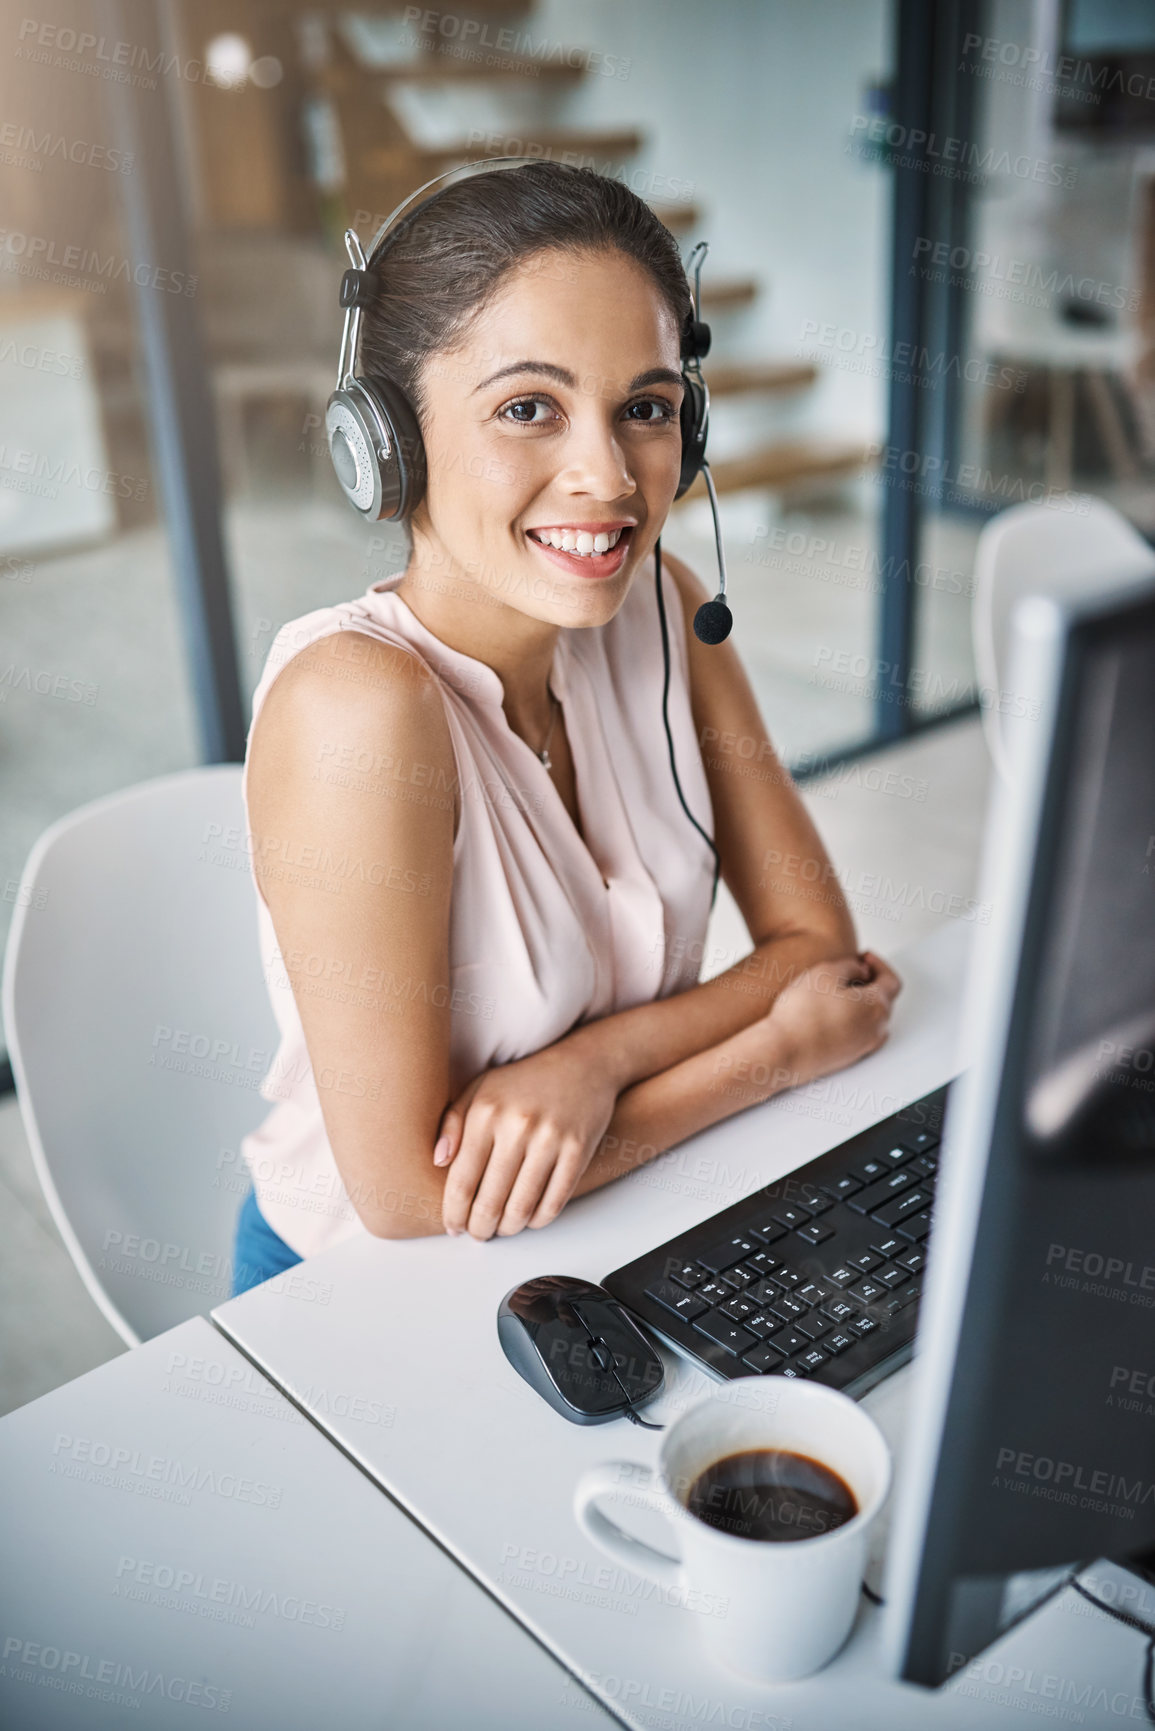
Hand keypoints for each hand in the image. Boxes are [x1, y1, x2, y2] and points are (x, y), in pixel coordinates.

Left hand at [433, 1041, 620, 1239]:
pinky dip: (538, 1220)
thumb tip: (437, 1160)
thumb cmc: (525, 1081)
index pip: (461, 1182)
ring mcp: (550, 1139)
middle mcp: (517, 1126)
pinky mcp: (577, 1150)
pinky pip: (554, 1202)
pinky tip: (529, 1218)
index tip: (453, 1226)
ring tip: (502, 1229)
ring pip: (522, 1208)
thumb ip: (451, 1123)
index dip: (454, 1214)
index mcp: (486, 1112)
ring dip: (508, 1228)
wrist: (581, 1064)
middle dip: (480, 1228)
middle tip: (477, 1234)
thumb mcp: (479, 1089)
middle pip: (490, 1202)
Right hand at [757, 950, 901, 1087]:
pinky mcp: (848, 1057)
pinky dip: (852, 1019)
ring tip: (837, 992)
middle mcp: (876, 1029)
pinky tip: (831, 1014)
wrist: (784, 1053)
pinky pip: (859, 1033)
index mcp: (876, 1006)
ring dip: (860, 1001)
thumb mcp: (826, 971)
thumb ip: (850, 965)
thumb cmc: (803, 1014)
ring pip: (871, 1018)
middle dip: (870, 981)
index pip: (891, 980)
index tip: (863, 957)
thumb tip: (861, 970)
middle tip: (850, 970)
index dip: (879, 964)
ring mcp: (863, 1046)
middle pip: (883, 1000)